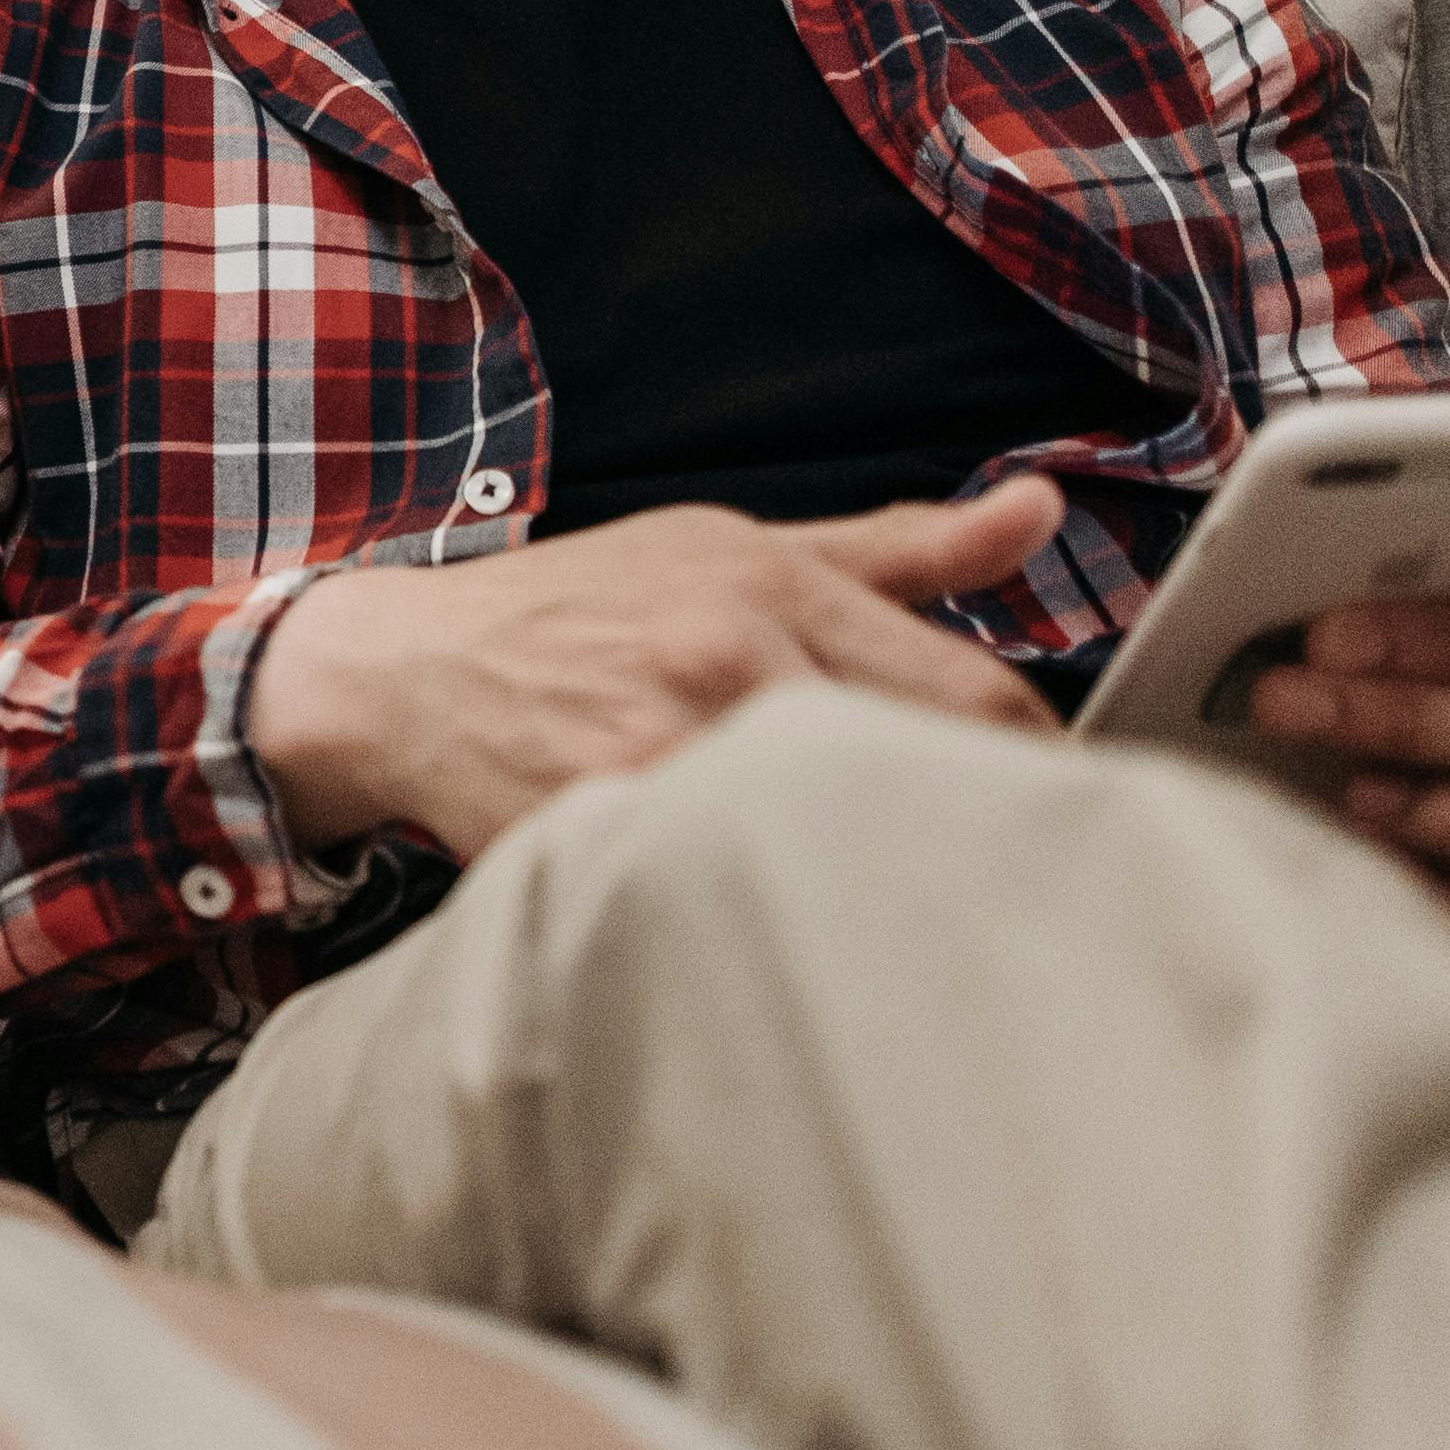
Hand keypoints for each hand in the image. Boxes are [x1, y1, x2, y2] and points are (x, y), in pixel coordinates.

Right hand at [249, 477, 1063, 863]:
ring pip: (847, 856)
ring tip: (896, 918)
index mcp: (773, 590)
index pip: (984, 703)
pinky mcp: (607, 843)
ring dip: (884, 895)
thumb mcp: (730, 547)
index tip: (1046, 810)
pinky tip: (786, 935)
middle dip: (974, 841)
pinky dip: (778, 924)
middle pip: (931, 789)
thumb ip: (899, 549)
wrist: (404, 675)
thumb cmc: (577, 610)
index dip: (1043, 774)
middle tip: (989, 880)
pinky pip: (738, 901)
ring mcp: (664, 759)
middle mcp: (727, 666)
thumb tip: (1042, 513)